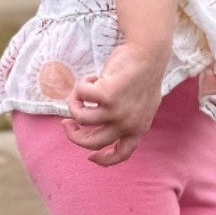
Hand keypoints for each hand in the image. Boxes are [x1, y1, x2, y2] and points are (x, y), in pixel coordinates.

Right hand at [64, 42, 166, 164]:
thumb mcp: (142, 104)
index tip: (90, 158)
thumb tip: (108, 125)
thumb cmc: (143, 74)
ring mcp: (116, 112)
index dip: (104, 160)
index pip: (122, 154)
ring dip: (75, 103)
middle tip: (66, 123)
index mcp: (138, 128)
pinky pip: (80, 96)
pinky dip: (81, 86)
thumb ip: (129, 118)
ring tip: (83, 89)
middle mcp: (127, 124)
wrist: (149, 53)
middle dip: (73, 135)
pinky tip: (92, 78)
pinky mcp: (106, 96)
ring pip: (81, 118)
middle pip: (92, 142)